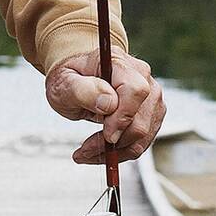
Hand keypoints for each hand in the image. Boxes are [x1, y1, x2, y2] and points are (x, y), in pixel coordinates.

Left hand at [46, 46, 165, 164]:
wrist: (77, 77)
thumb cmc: (70, 77)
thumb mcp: (64, 83)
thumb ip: (84, 89)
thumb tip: (109, 103)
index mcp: (118, 62)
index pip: (135, 90)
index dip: (123, 117)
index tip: (106, 135)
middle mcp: (141, 75)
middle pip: (141, 119)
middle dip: (115, 141)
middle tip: (85, 150)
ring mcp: (150, 94)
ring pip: (143, 134)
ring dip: (116, 150)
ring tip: (87, 152)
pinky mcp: (151, 111)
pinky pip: (142, 140)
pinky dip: (121, 150)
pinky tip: (101, 150)